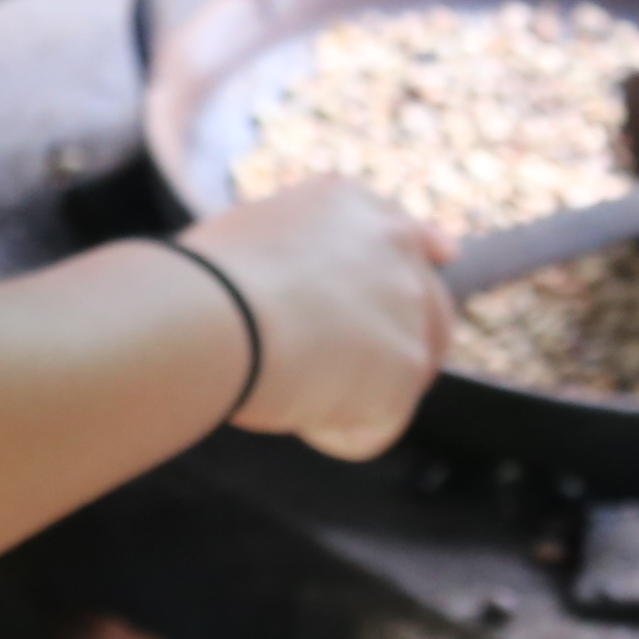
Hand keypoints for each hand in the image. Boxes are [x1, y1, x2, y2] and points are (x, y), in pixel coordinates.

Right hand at [185, 180, 448, 462]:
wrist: (214, 314)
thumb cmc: (199, 282)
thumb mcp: (245, 237)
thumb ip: (291, 256)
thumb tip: (282, 292)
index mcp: (351, 205)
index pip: (407, 234)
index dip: (419, 258)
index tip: (439, 260)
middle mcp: (395, 244)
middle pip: (430, 310)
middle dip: (394, 350)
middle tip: (335, 379)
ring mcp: (410, 305)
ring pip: (404, 373)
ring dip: (355, 393)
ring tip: (288, 384)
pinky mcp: (409, 366)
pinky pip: (375, 426)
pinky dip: (333, 433)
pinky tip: (291, 409)